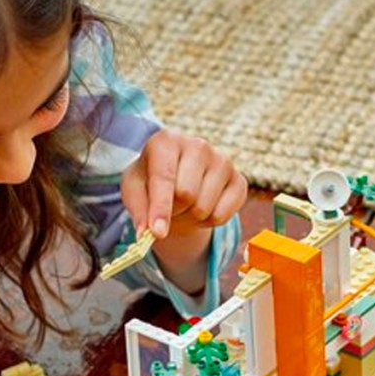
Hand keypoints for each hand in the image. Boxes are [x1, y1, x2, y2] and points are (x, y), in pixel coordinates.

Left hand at [121, 129, 246, 239]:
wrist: (179, 177)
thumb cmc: (151, 182)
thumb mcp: (134, 191)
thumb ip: (138, 211)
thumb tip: (146, 235)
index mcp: (167, 140)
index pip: (165, 177)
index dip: (160, 208)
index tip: (157, 232)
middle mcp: (198, 145)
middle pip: (186, 195)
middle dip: (173, 212)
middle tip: (167, 208)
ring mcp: (222, 161)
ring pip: (204, 208)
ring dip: (189, 218)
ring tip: (183, 207)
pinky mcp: (239, 180)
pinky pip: (222, 216)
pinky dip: (208, 222)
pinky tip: (202, 208)